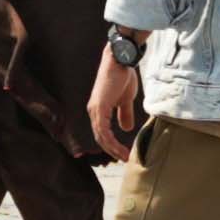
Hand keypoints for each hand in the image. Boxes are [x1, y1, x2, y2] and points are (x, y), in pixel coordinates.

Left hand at [91, 42, 147, 157]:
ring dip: (113, 149)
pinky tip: (120, 148)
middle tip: (124, 159)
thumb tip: (126, 128)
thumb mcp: (125, 99)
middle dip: (112, 151)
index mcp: (98, 109)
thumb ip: (124, 113)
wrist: (121, 60)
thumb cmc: (122, 76)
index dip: (112, 145)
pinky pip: (103, 131)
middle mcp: (93, 111)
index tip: (124, 153)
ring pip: (101, 137)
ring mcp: (95, 109)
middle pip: (100, 137)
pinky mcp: (99, 107)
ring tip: (124, 157)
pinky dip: (111, 142)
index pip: (102, 133)